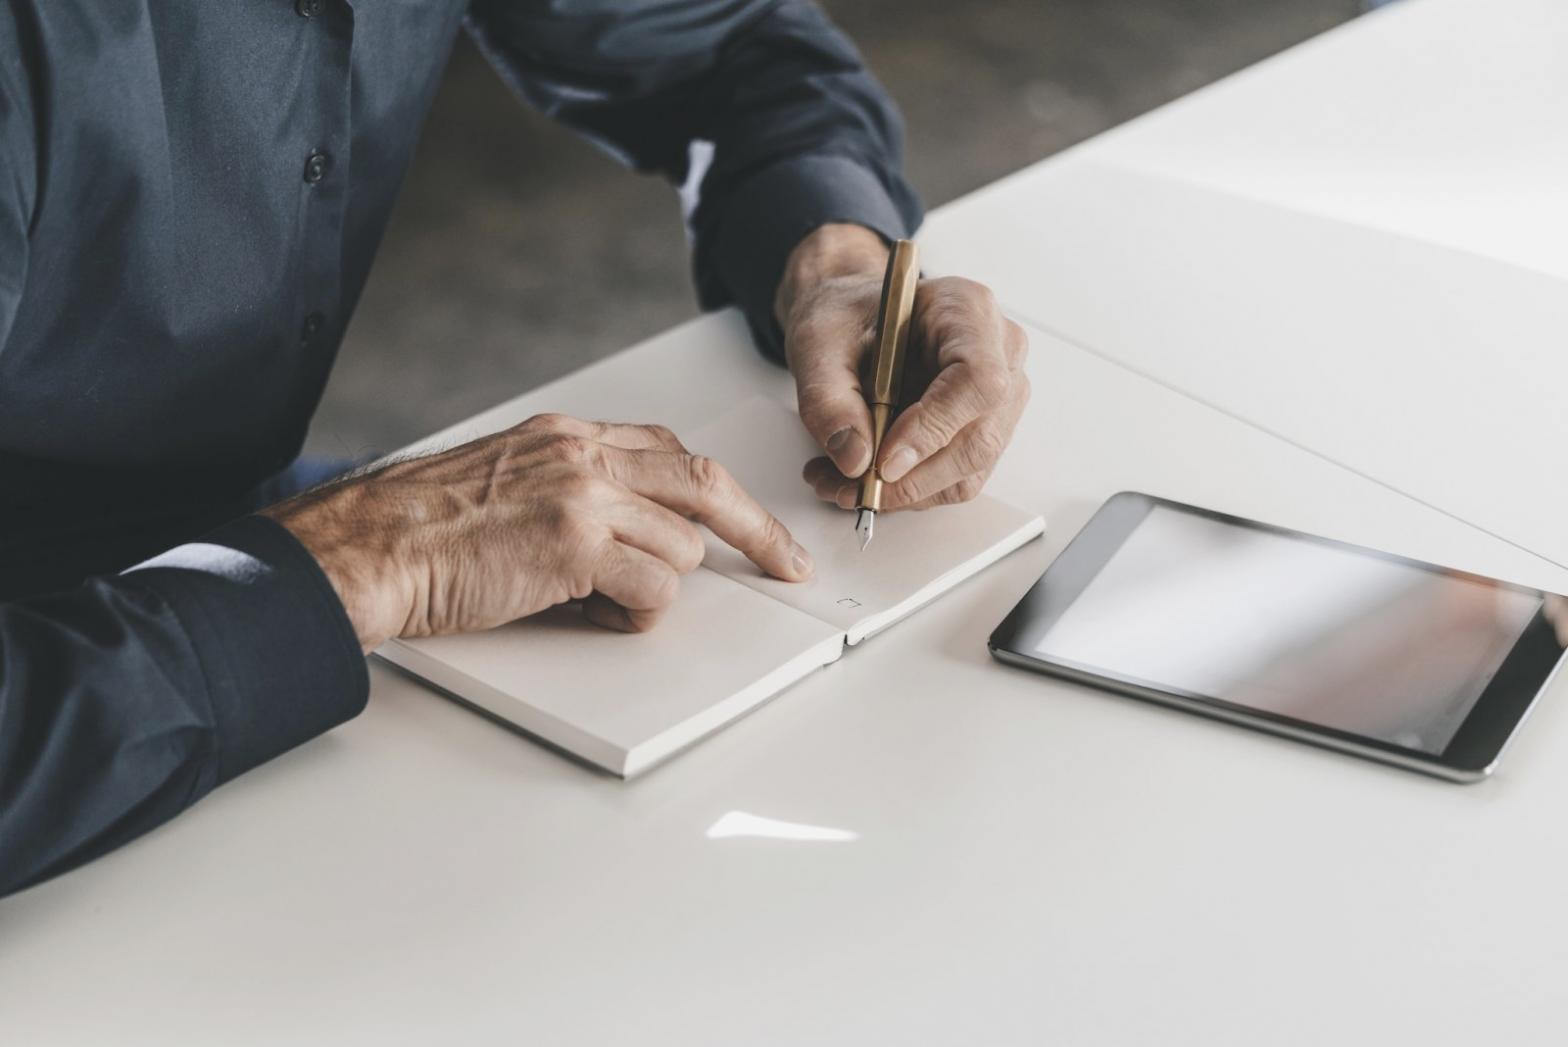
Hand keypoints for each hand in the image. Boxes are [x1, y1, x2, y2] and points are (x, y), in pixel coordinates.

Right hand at [263, 414, 812, 651]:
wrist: (371, 546)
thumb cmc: (424, 530)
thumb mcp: (509, 483)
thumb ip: (576, 493)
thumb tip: (638, 537)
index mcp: (568, 436)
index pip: (671, 451)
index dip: (715, 492)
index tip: (745, 522)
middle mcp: (583, 453)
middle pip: (705, 482)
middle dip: (754, 530)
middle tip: (784, 565)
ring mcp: (583, 493)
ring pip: (680, 548)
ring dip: (652, 588)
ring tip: (592, 602)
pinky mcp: (577, 542)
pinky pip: (653, 588)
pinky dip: (631, 613)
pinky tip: (583, 613)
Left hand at [776, 224, 1029, 510]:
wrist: (853, 324)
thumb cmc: (846, 318)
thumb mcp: (817, 344)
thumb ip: (828, 399)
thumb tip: (855, 460)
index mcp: (966, 309)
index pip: (977, 380)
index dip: (934, 429)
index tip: (884, 461)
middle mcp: (999, 353)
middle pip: (979, 438)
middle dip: (911, 478)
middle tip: (850, 486)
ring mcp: (1000, 397)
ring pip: (969, 469)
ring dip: (905, 491)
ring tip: (842, 483)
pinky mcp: (984, 430)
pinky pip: (956, 478)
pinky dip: (908, 491)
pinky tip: (864, 479)